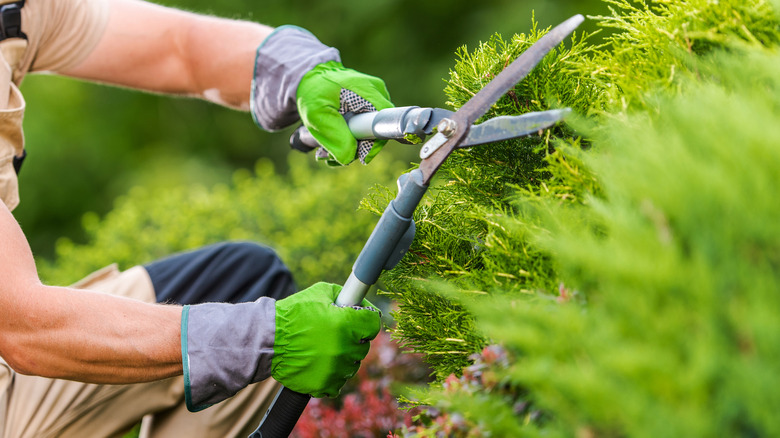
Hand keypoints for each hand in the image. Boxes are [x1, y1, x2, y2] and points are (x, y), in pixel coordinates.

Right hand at [181, 282, 380, 410]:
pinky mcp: (324, 385)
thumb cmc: (293, 314)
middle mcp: (344, 348)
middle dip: (353, 338)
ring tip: (324, 349)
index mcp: (346, 324)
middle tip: (336, 333)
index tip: (358, 320)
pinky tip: (320, 364)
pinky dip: (332, 376)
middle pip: (363, 345)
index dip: (366, 320)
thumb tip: (359, 300)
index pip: (374, 323)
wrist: (267, 340)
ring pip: (352, 365)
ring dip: (343, 357)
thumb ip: (344, 295)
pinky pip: (338, 383)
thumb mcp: (319, 293)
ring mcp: (335, 369)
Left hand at [251, 26, 392, 164]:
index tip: (355, 157)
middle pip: (377, 133)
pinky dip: (347, 140)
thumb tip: (348, 159)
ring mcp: (373, 101)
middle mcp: (377, 95)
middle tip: (328, 156)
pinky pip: (364, 129)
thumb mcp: (317, 114)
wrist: (309, 78)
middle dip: (354, 149)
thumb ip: (334, 136)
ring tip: (324, 152)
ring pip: (369, 134)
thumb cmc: (313, 91)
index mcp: (369, 92)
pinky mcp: (367, 107)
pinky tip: (331, 143)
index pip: (384, 125)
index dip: (372, 145)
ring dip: (348, 148)